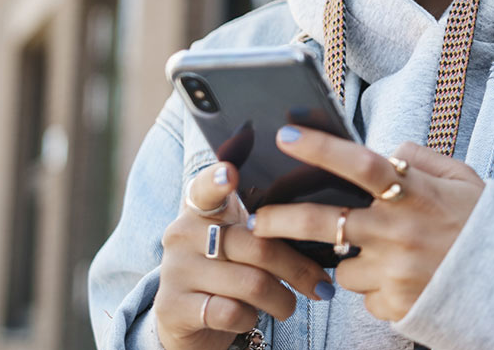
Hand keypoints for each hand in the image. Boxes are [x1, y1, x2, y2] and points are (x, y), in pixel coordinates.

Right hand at [151, 161, 335, 349]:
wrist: (189, 320)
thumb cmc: (229, 271)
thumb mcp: (242, 241)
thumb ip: (266, 225)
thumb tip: (317, 224)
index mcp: (201, 209)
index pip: (206, 187)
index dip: (217, 179)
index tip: (229, 173)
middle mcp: (182, 233)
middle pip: (257, 245)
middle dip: (298, 269)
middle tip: (320, 285)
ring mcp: (175, 270)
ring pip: (251, 283)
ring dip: (282, 300)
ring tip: (288, 305)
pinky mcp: (173, 307)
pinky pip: (230, 312)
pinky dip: (251, 319)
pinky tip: (250, 317)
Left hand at [247, 127, 485, 321]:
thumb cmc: (488, 231)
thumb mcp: (466, 183)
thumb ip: (425, 160)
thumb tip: (389, 149)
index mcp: (417, 195)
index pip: (361, 165)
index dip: (321, 149)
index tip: (286, 136)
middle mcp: (401, 232)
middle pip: (324, 222)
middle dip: (281, 218)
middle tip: (257, 218)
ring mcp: (395, 271)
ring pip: (342, 265)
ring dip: (350, 259)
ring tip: (384, 256)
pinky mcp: (394, 304)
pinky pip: (364, 294)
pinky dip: (375, 287)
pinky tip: (403, 282)